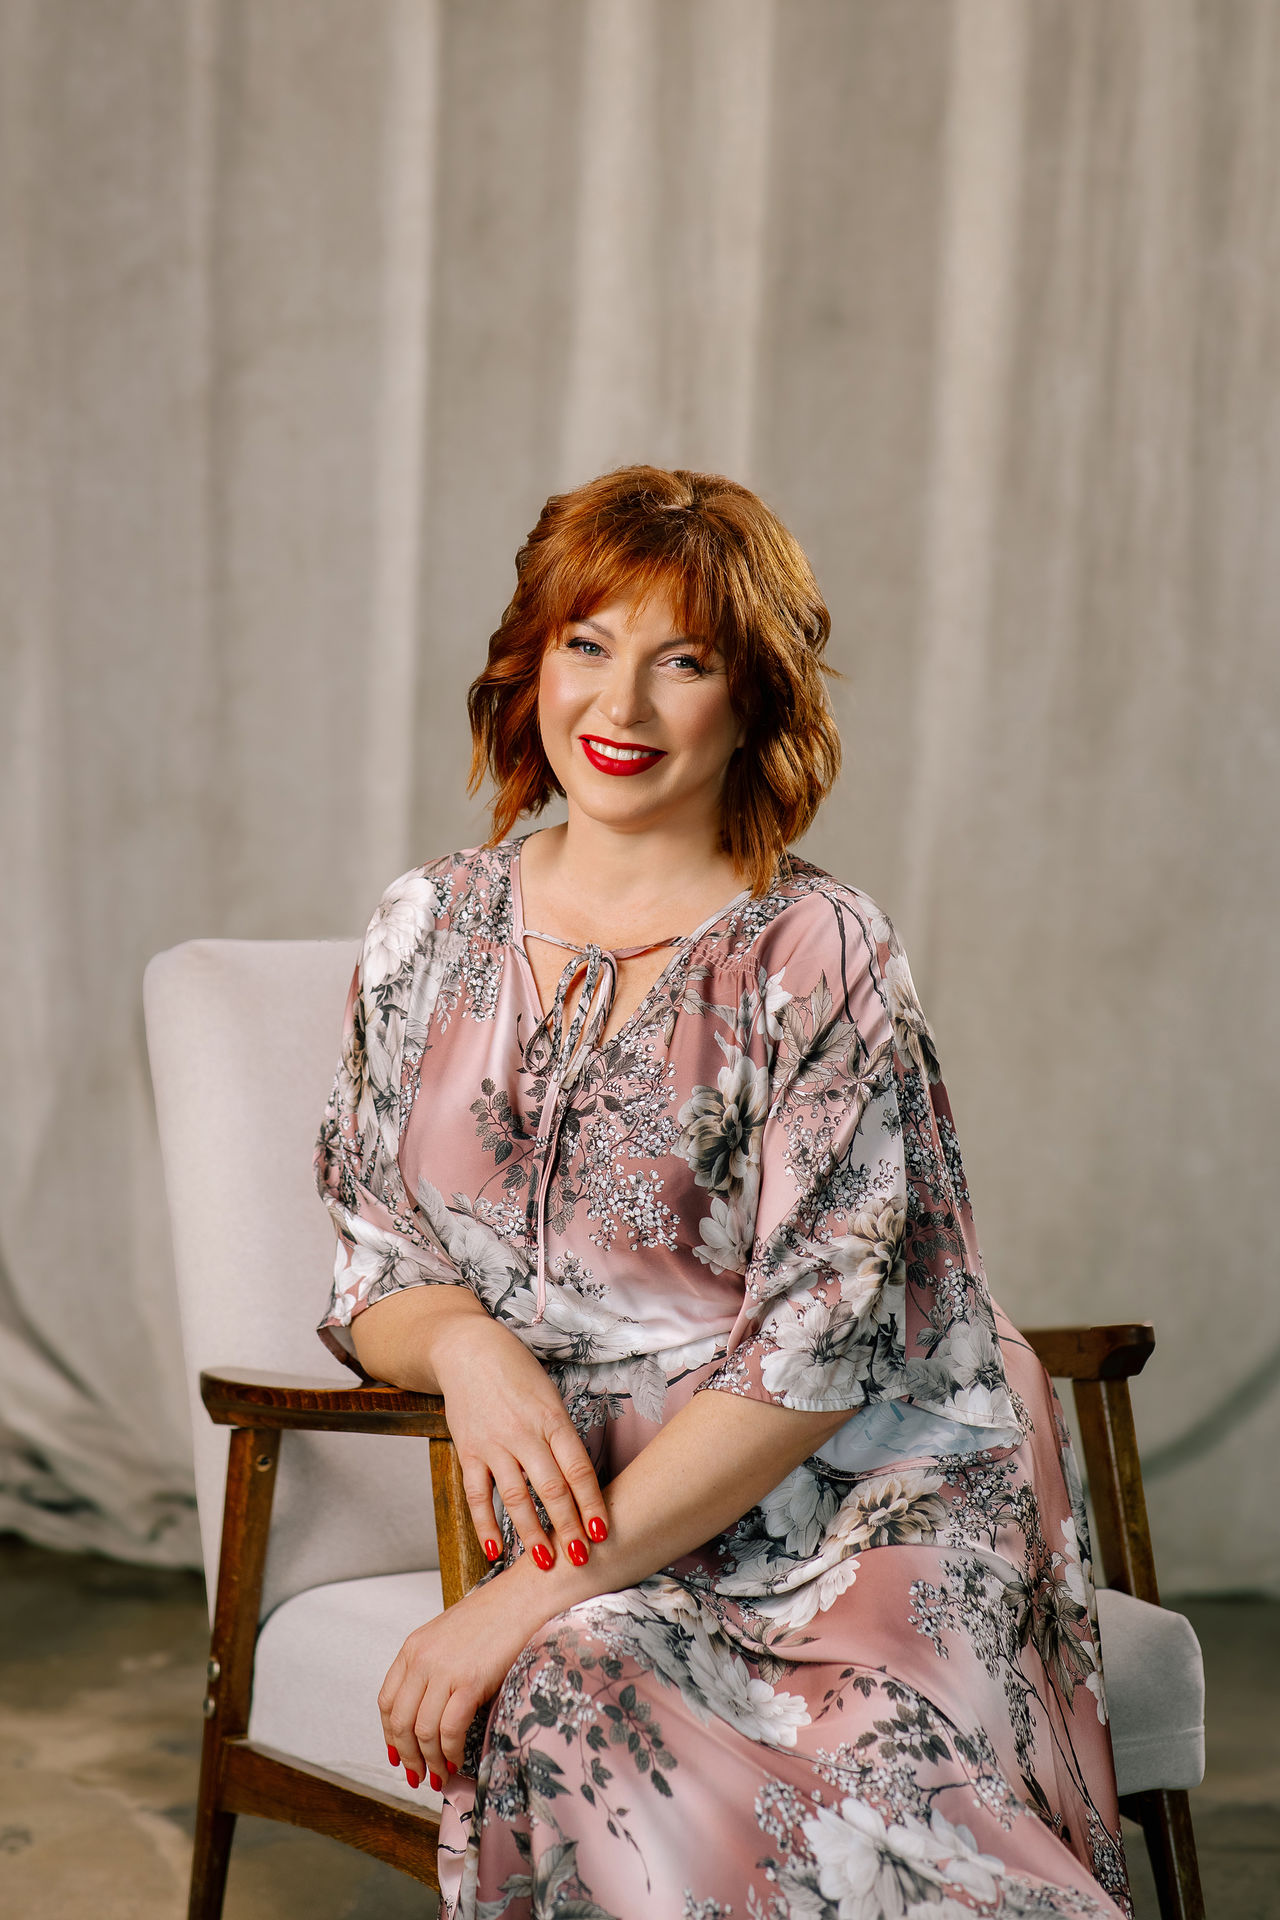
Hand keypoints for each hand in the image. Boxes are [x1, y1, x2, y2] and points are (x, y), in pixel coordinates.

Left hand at [379, 1558, 542, 1786]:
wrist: (525, 1597)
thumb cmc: (496, 1615)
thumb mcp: (450, 1636)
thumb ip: (434, 1667)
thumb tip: (432, 1711)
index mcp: (413, 1647)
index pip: (386, 1701)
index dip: (389, 1734)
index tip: (397, 1753)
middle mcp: (422, 1659)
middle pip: (400, 1721)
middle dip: (406, 1756)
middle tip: (417, 1775)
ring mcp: (444, 1670)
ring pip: (422, 1731)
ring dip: (429, 1761)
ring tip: (439, 1775)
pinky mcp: (469, 1682)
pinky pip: (449, 1730)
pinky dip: (450, 1751)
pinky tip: (455, 1759)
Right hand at [431, 1310, 607, 1571]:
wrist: (468, 1349)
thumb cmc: (517, 1373)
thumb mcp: (550, 1396)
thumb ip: (562, 1436)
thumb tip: (579, 1482)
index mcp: (552, 1418)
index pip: (578, 1468)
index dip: (591, 1504)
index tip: (602, 1532)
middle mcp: (524, 1433)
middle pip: (551, 1488)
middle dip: (568, 1527)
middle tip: (581, 1560)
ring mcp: (493, 1444)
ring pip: (515, 1497)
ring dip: (531, 1533)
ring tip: (545, 1562)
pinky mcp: (467, 1450)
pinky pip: (477, 1494)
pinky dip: (485, 1524)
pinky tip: (496, 1549)